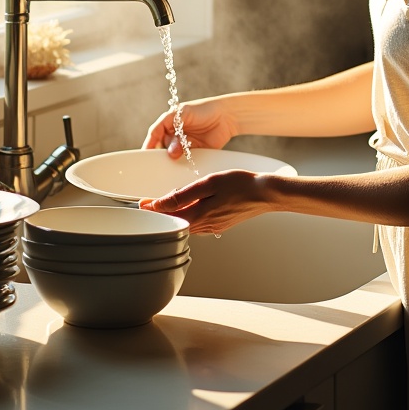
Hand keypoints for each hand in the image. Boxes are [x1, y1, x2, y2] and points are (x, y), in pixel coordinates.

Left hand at [140, 169, 270, 233]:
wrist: (266, 193)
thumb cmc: (241, 184)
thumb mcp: (210, 183)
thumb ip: (184, 194)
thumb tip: (162, 203)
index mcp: (200, 215)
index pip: (169, 214)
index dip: (154, 209)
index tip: (142, 204)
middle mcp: (206, 225)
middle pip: (177, 221)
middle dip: (162, 213)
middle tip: (150, 204)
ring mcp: (214, 226)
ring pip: (188, 223)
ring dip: (176, 215)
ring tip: (167, 205)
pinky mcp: (221, 224)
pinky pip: (199, 223)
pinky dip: (189, 216)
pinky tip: (191, 208)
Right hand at [142, 96, 237, 155]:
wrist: (227, 116)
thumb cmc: (204, 109)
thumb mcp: (183, 112)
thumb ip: (170, 123)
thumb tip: (163, 141)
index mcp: (169, 122)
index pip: (155, 133)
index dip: (150, 143)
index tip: (146, 152)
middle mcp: (175, 134)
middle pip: (163, 145)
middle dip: (165, 149)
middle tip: (172, 151)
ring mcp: (184, 144)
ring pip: (173, 154)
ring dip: (176, 155)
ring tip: (183, 151)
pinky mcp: (195, 153)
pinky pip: (185, 160)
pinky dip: (184, 162)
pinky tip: (187, 160)